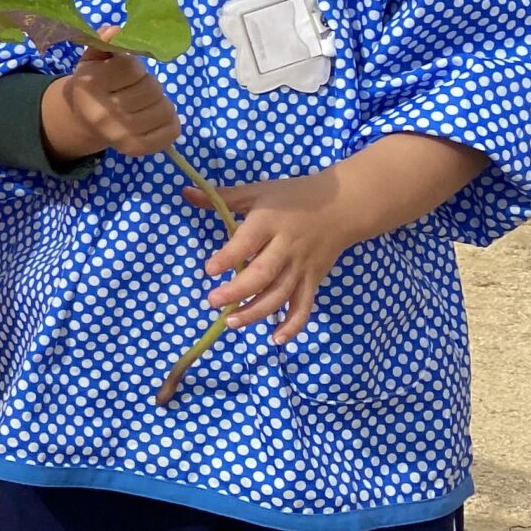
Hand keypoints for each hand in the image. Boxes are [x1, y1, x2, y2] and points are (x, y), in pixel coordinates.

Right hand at [41, 28, 179, 158]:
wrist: (82, 121)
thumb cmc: (93, 83)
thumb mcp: (93, 59)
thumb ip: (105, 43)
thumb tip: (116, 31)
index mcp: (90, 85)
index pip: (131, 68)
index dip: (134, 67)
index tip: (126, 72)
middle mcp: (103, 113)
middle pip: (151, 89)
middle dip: (149, 84)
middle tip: (138, 88)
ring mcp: (121, 134)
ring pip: (165, 109)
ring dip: (160, 101)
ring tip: (146, 102)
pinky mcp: (136, 149)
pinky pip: (172, 130)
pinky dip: (170, 121)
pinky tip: (154, 118)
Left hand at [195, 170, 370, 340]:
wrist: (343, 206)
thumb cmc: (293, 197)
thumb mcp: (258, 191)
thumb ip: (223, 197)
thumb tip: (186, 193)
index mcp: (270, 222)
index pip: (248, 241)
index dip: (229, 257)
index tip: (209, 270)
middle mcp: (286, 247)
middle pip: (263, 274)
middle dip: (238, 291)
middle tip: (213, 302)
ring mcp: (302, 267)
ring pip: (280, 294)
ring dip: (256, 311)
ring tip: (231, 323)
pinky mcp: (314, 280)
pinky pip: (304, 305)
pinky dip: (293, 324)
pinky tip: (276, 339)